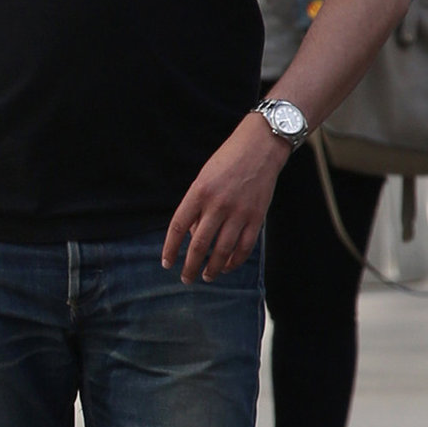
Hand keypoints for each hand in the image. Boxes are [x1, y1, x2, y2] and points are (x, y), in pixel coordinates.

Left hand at [162, 113, 290, 282]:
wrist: (260, 147)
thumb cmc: (227, 161)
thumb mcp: (203, 178)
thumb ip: (197, 206)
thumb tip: (195, 237)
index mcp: (199, 192)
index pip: (179, 226)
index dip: (171, 248)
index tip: (167, 263)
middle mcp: (217, 204)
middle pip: (199, 244)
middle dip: (190, 266)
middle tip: (186, 279)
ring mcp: (239, 212)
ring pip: (222, 250)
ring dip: (213, 268)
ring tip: (206, 277)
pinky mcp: (257, 217)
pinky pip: (244, 246)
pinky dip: (235, 260)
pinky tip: (228, 267)